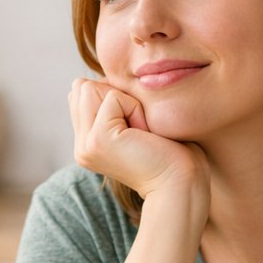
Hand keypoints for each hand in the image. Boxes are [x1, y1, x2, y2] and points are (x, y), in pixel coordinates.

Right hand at [68, 79, 205, 203]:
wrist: (181, 183)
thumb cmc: (170, 151)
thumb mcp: (134, 122)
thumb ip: (110, 104)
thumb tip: (94, 79)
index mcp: (87, 142)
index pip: (82, 91)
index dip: (115, 96)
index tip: (137, 128)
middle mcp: (81, 145)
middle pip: (82, 86)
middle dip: (117, 96)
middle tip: (140, 130)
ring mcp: (85, 144)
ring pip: (91, 87)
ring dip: (126, 102)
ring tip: (141, 132)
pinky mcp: (97, 140)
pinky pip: (113, 98)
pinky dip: (135, 109)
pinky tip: (145, 135)